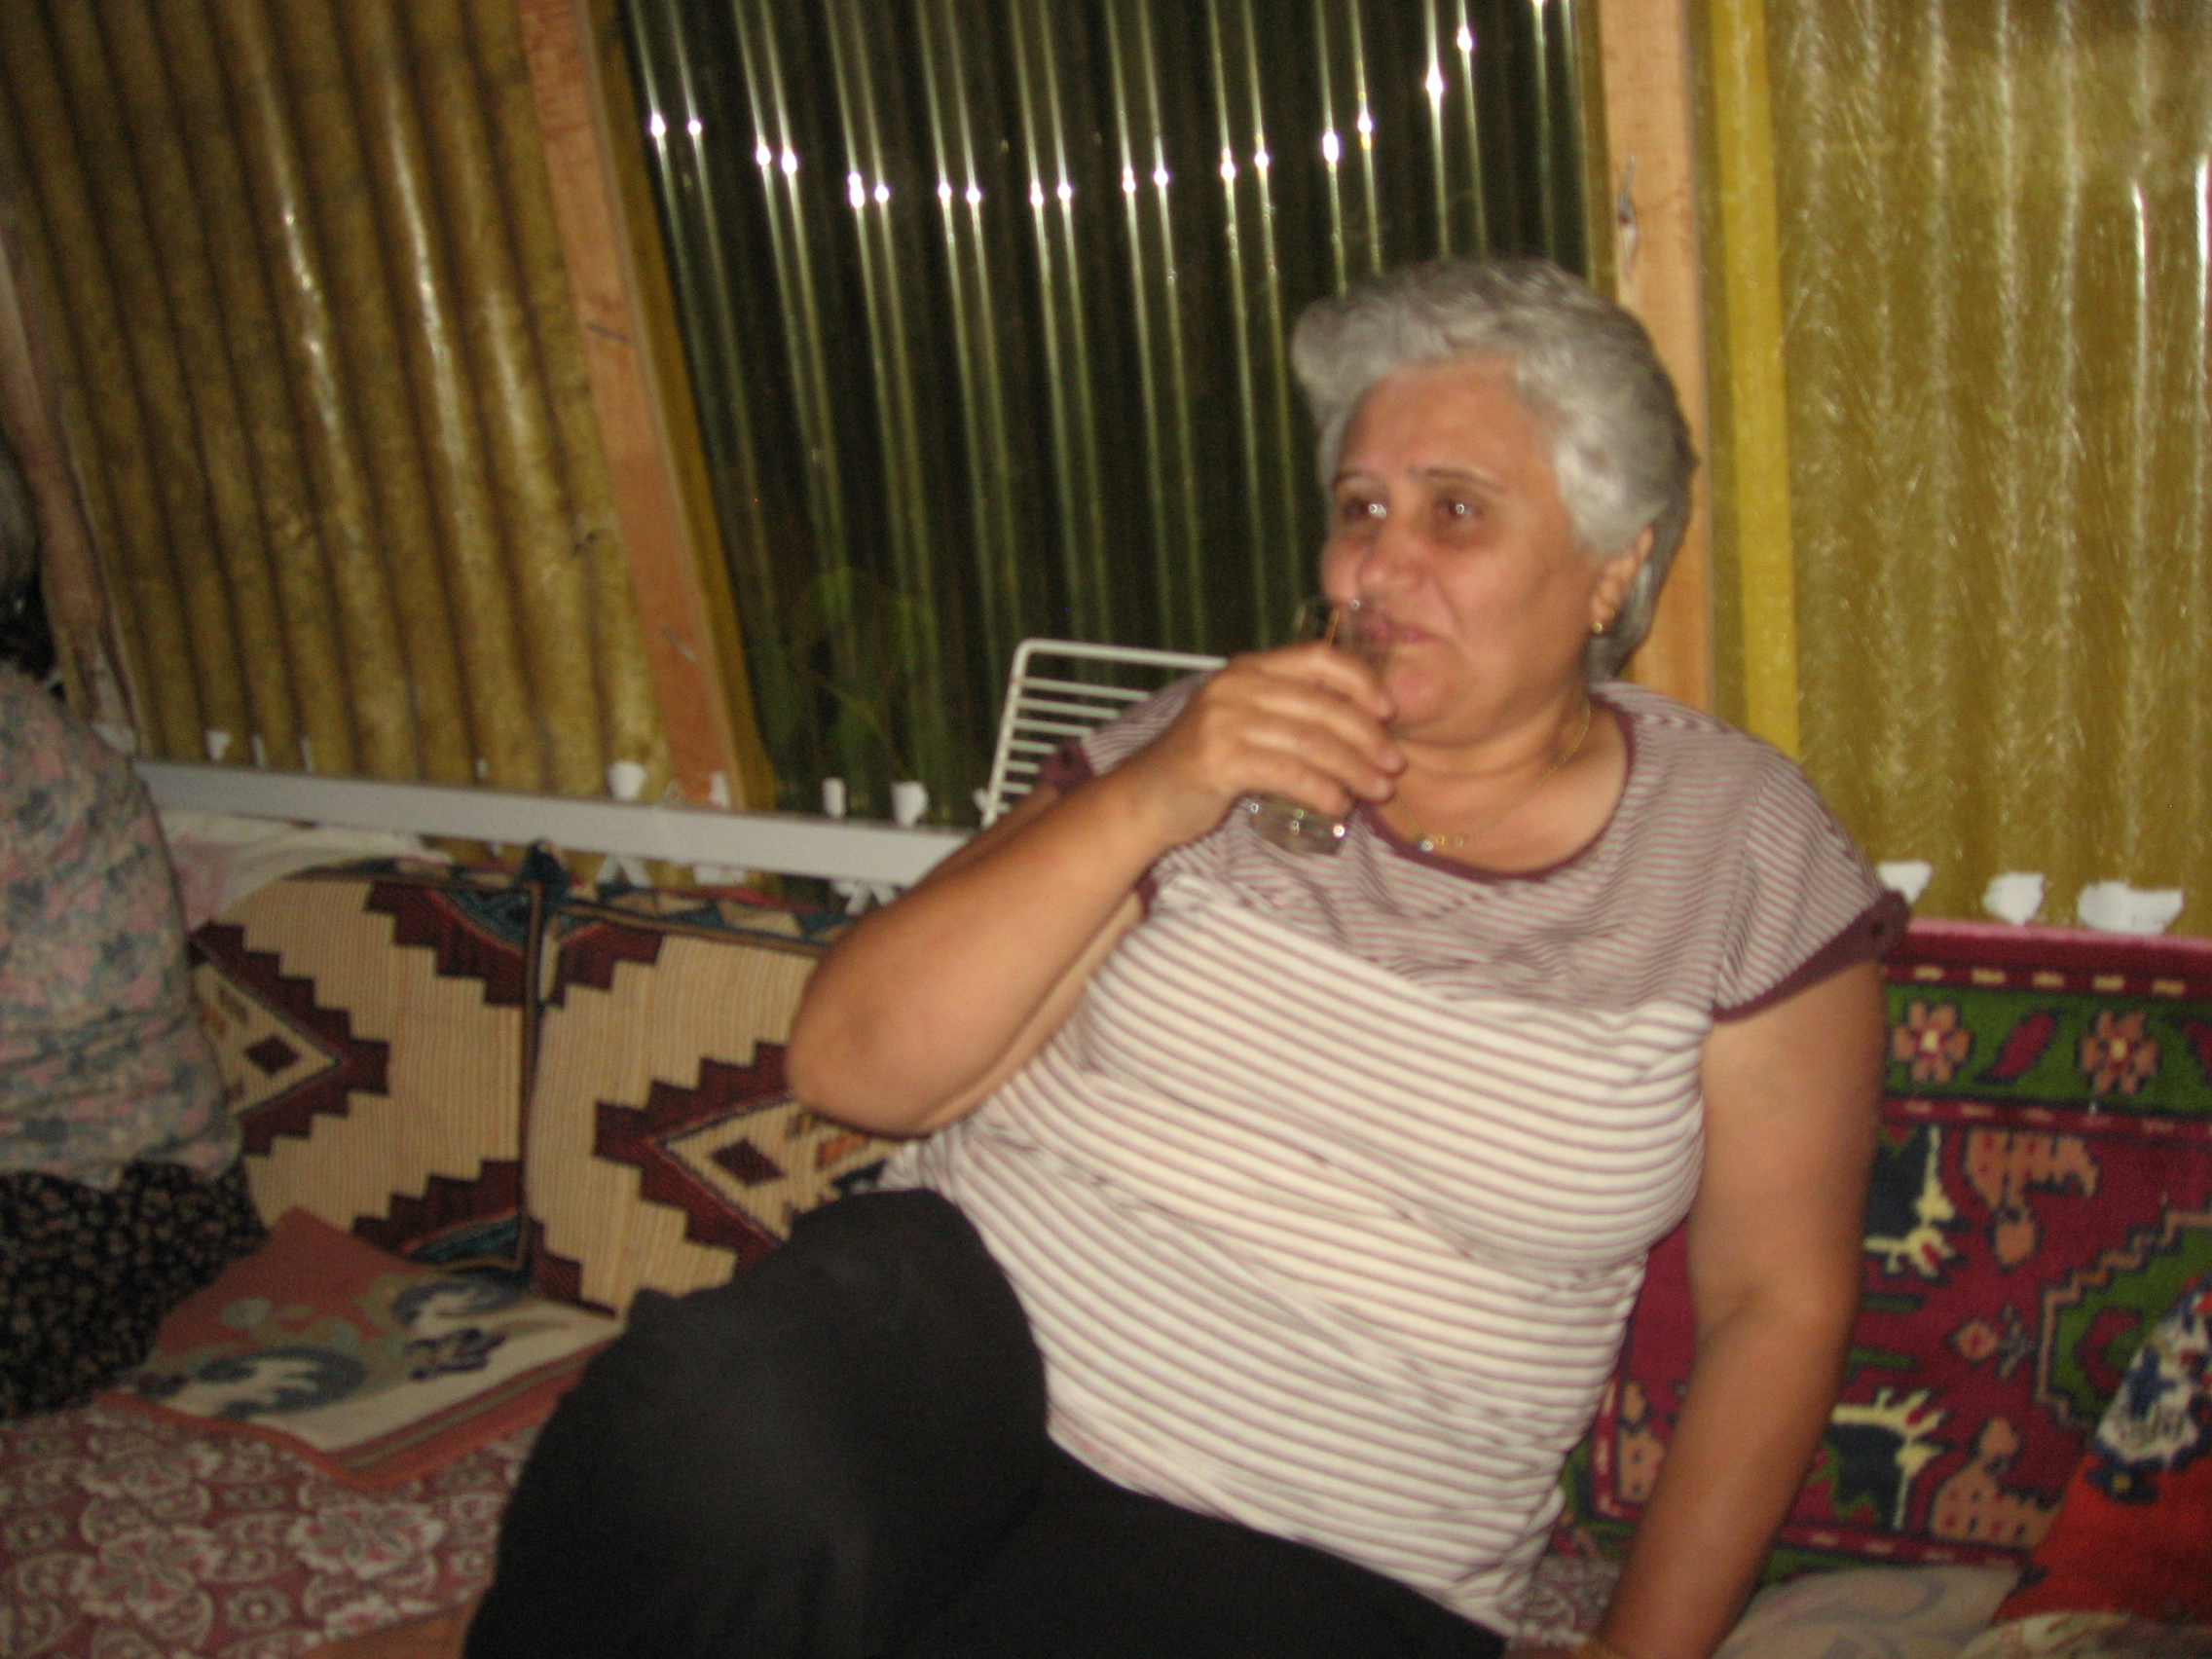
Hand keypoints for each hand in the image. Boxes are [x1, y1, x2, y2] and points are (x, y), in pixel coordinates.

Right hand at [1109, 639, 1402, 849]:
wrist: (1145, 798)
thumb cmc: (1206, 763)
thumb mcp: (1245, 720)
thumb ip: (1289, 711)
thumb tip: (1365, 724)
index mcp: (1247, 668)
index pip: (1317, 657)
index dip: (1360, 680)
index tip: (1389, 711)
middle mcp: (1235, 685)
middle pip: (1322, 705)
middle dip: (1367, 737)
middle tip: (1394, 766)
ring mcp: (1224, 720)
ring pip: (1311, 742)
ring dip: (1353, 769)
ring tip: (1377, 791)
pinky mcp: (1218, 759)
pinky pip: (1288, 772)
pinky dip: (1321, 790)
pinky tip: (1338, 806)